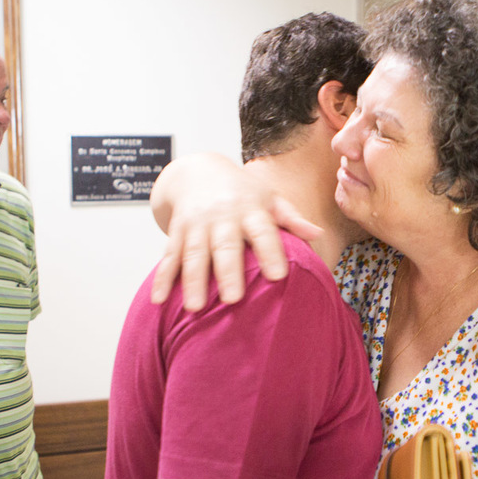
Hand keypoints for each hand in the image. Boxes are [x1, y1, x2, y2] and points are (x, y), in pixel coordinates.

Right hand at [149, 152, 320, 310]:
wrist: (197, 170)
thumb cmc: (241, 191)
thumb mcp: (269, 198)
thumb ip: (291, 219)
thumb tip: (317, 234)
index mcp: (250, 209)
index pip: (262, 231)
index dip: (270, 252)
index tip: (277, 276)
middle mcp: (222, 216)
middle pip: (224, 246)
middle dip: (228, 272)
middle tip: (232, 299)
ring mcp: (196, 224)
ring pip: (193, 253)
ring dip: (193, 281)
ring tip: (196, 308)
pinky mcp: (176, 232)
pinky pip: (168, 257)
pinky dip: (162, 279)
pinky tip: (159, 299)